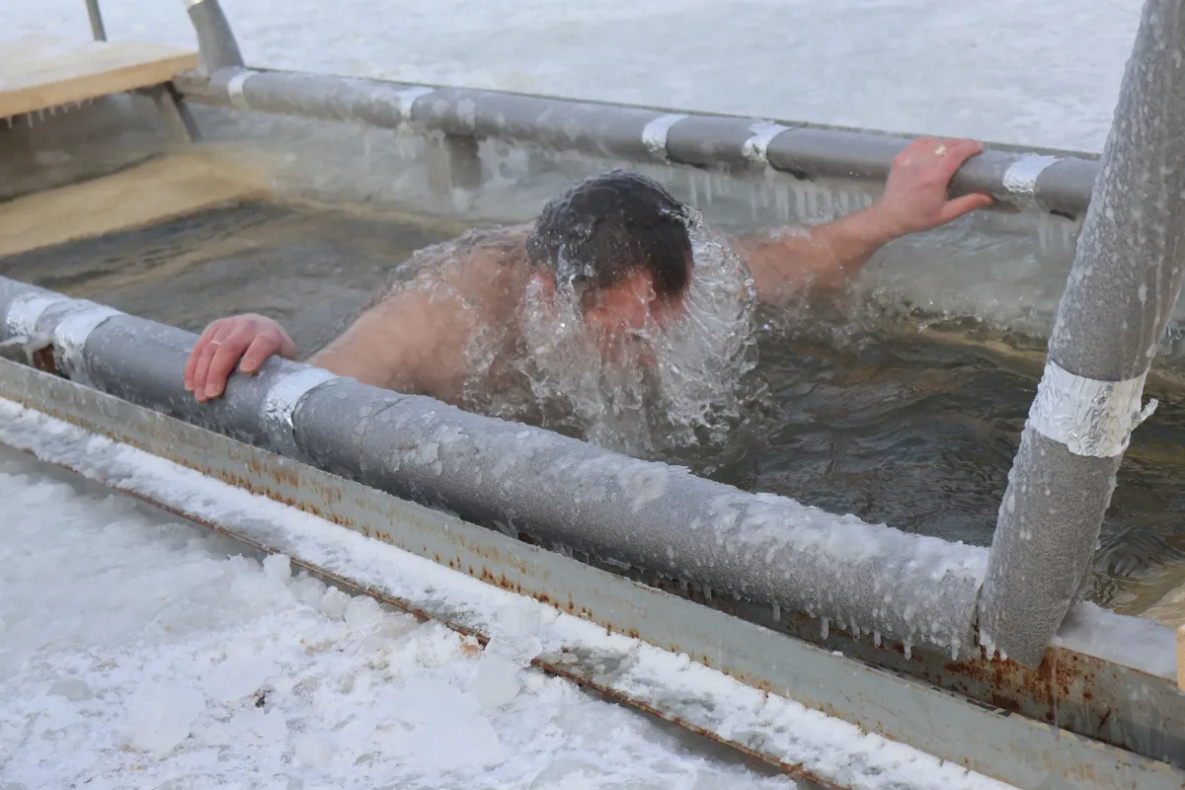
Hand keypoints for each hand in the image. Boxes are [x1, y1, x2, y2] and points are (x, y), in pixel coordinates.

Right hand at [183, 314, 296, 401]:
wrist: (266, 330)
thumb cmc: (277, 356)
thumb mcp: (285, 363)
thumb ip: (283, 376)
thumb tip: (285, 402)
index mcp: (271, 335)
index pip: (263, 343)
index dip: (255, 355)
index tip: (247, 371)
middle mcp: (250, 326)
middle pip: (230, 347)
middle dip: (218, 372)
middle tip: (212, 395)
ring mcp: (230, 324)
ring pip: (211, 347)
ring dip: (201, 373)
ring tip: (200, 395)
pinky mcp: (214, 327)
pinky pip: (199, 347)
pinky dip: (192, 367)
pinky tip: (190, 384)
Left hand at [871, 137, 992, 237]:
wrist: (889, 216)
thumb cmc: (918, 217)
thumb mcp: (945, 214)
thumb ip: (968, 203)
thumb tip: (990, 197)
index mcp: (934, 177)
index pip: (956, 153)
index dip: (970, 147)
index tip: (979, 148)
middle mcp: (922, 164)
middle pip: (946, 144)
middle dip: (962, 143)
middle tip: (971, 148)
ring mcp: (909, 159)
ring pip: (933, 141)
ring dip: (947, 142)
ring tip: (956, 148)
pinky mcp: (901, 157)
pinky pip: (919, 142)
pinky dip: (931, 141)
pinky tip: (937, 146)